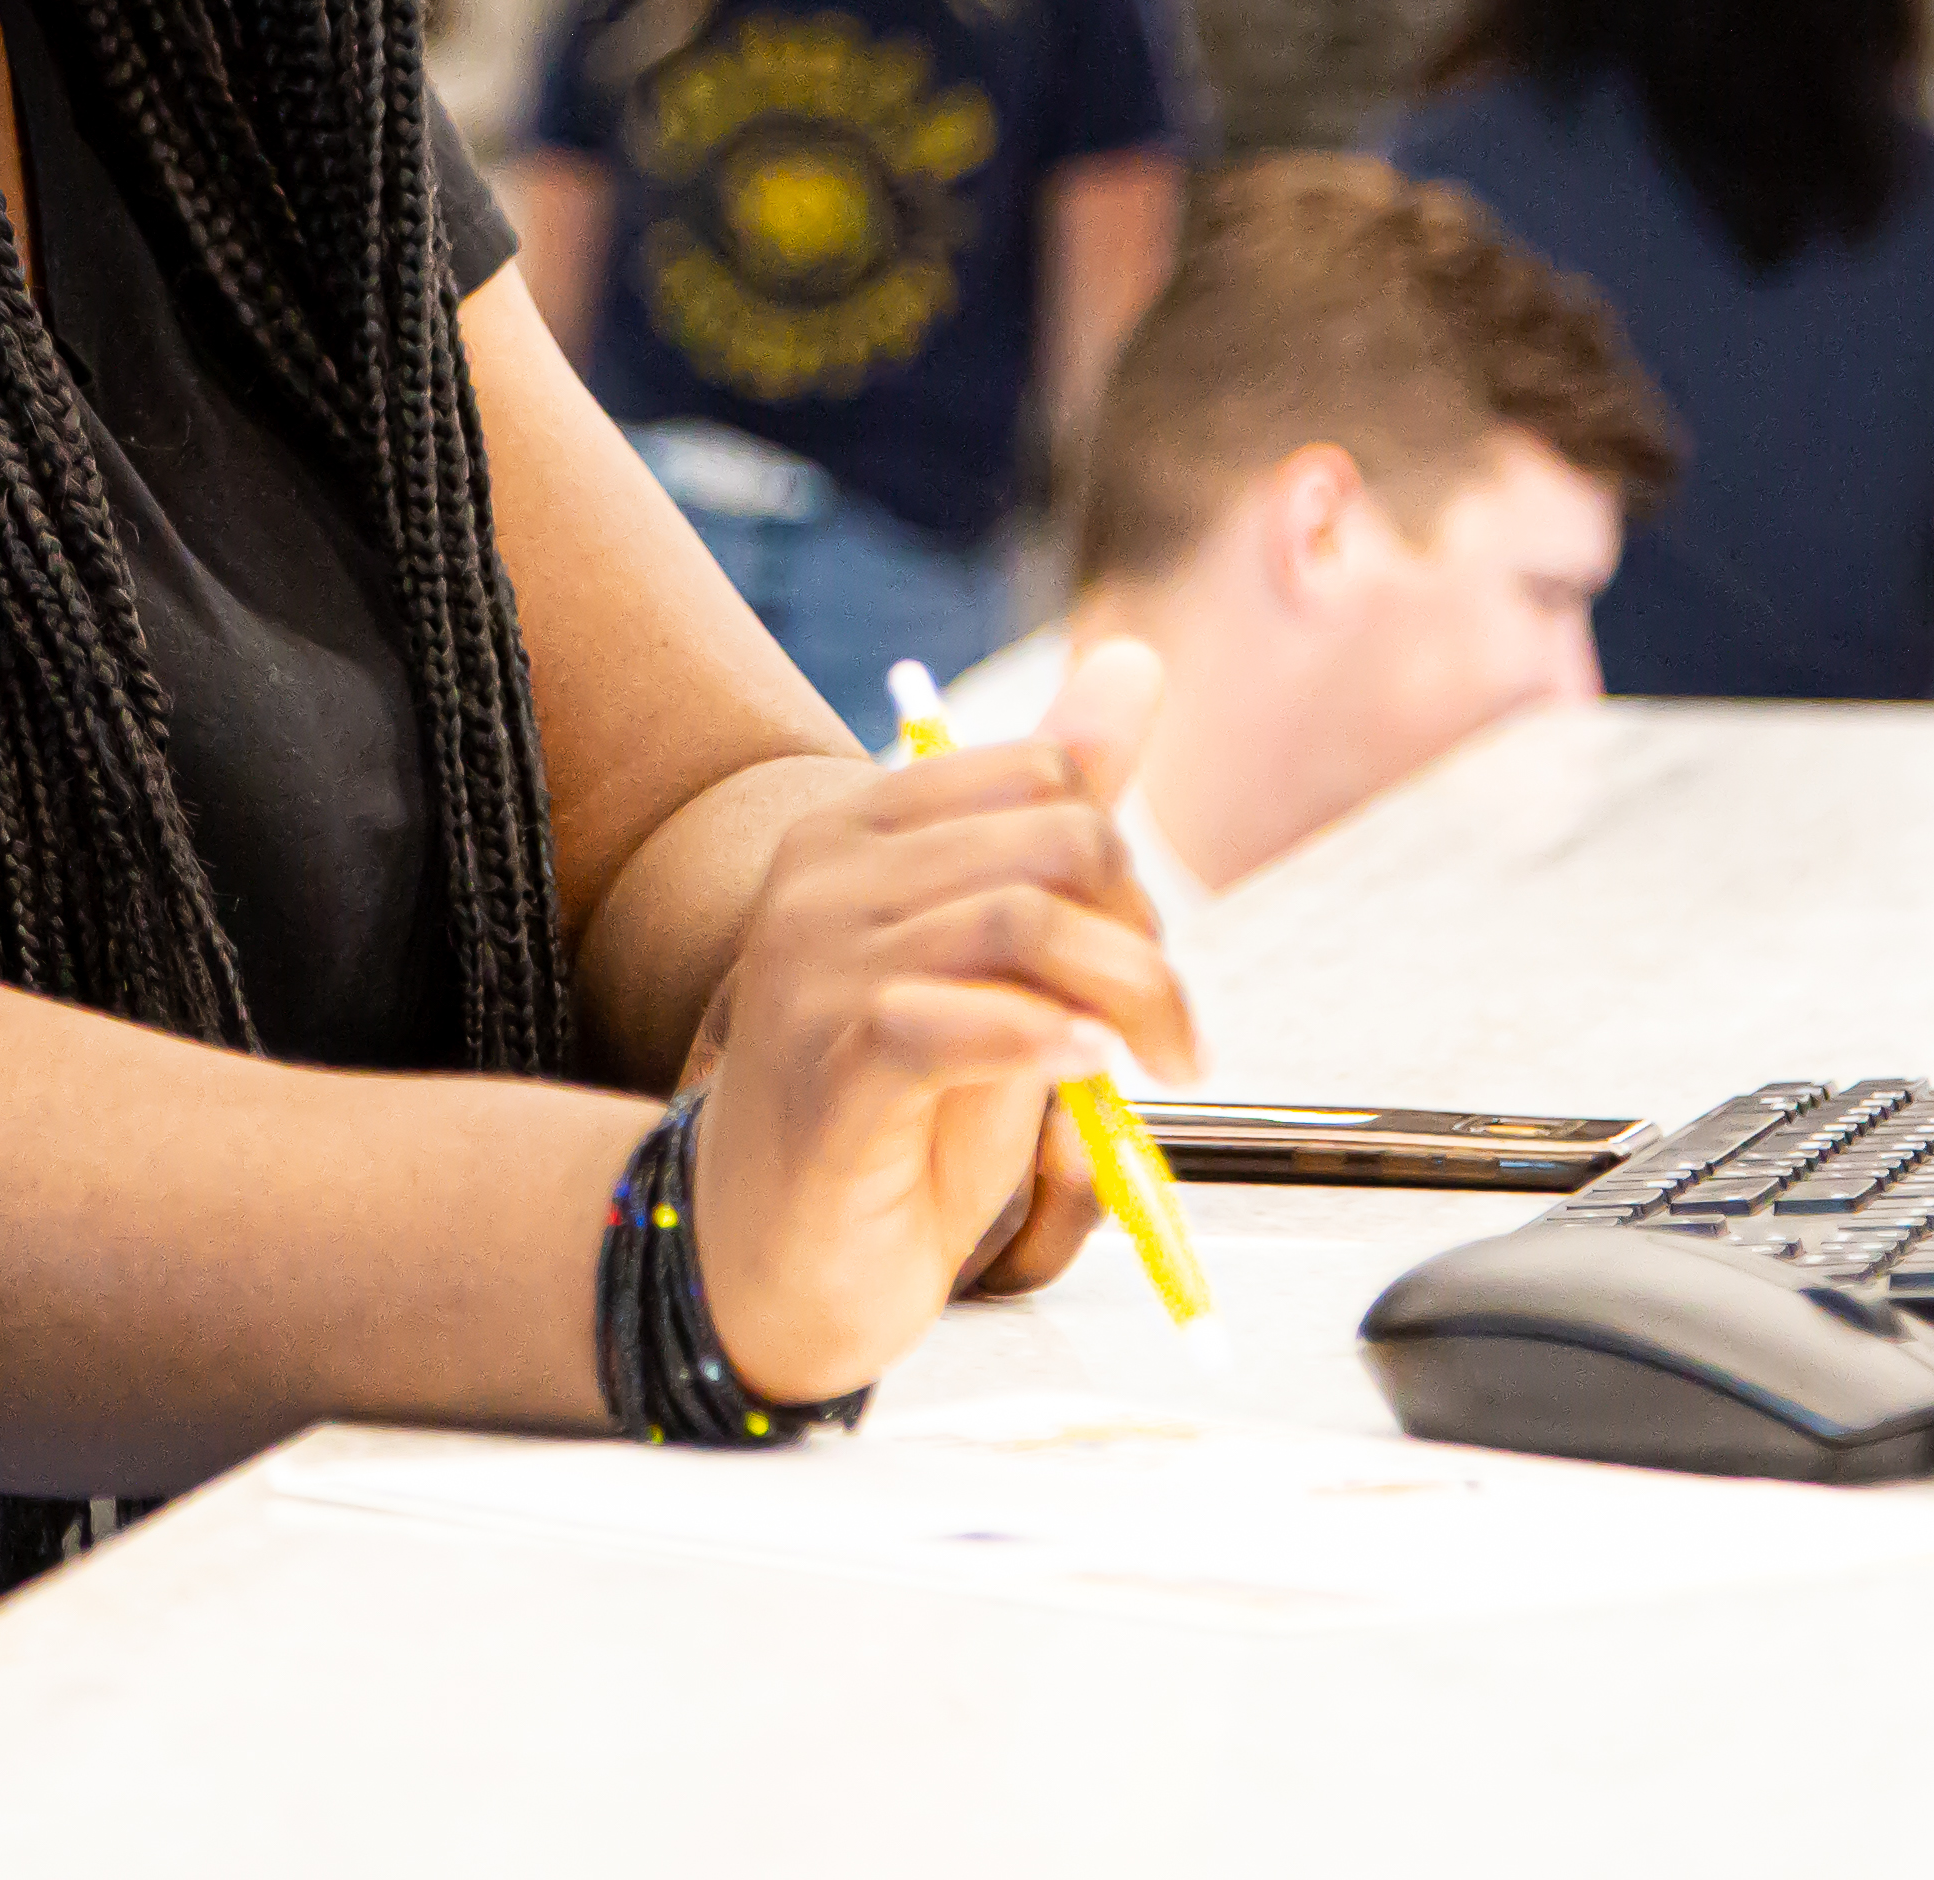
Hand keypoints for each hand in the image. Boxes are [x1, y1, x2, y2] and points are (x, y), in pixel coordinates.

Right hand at [683, 637, 1195, 1401]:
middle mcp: (825, 876)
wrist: (769, 1269)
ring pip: (1026, 923)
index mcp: (861, 829)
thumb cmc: (894, 1117)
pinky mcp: (828, 1067)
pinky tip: (1087, 1076)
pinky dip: (1053, 1044)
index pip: (1045, 775)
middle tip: (1164, 1036)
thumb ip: (1058, 823)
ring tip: (1143, 1072)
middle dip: (1142, 937)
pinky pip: (964, 1018)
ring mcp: (814, 967)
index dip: (1123, 867)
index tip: (1143, 966)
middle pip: (1055, 842)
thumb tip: (1137, 664)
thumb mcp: (996, 962)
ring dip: (1125, 1002)